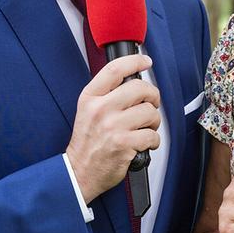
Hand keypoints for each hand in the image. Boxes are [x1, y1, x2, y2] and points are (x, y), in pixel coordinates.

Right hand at [66, 54, 161, 201]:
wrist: (79, 171)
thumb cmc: (87, 142)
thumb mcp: (88, 111)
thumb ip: (107, 94)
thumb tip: (134, 81)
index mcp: (91, 98)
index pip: (115, 69)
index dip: (135, 61)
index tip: (146, 62)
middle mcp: (101, 109)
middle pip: (140, 88)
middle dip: (152, 96)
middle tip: (151, 104)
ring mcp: (113, 126)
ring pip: (150, 112)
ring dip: (154, 122)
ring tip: (145, 128)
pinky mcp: (124, 144)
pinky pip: (152, 135)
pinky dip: (153, 141)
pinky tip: (144, 143)